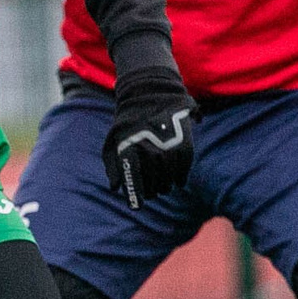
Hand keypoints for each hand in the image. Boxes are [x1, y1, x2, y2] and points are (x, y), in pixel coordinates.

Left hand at [103, 67, 195, 208]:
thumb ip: (113, 165)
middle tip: (152, 193)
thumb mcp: (113, 140)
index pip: (133, 178)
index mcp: (130, 148)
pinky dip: (180, 178)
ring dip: (166, 186)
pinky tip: (177, 181)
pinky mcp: (184, 143)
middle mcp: (150, 148)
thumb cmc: (129, 121)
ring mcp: (168, 146)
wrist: (151, 93)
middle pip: (153, 182)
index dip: (136, 195)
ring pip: (169, 178)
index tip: (137, 206)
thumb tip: (116, 188)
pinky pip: (183, 169)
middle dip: (152, 191)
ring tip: (164, 187)